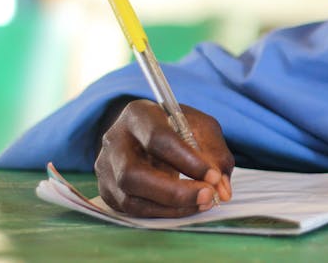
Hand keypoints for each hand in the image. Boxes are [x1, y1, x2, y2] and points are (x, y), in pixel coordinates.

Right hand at [94, 99, 234, 216]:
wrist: (151, 133)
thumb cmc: (178, 127)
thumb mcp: (202, 128)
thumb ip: (216, 154)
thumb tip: (222, 189)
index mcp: (138, 114)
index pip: (158, 139)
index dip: (187, 161)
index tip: (214, 176)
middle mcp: (114, 140)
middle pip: (134, 174)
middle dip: (175, 191)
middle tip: (208, 195)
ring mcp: (106, 167)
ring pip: (130, 198)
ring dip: (171, 206)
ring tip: (203, 203)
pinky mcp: (107, 190)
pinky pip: (132, 210)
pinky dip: (163, 213)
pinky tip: (186, 208)